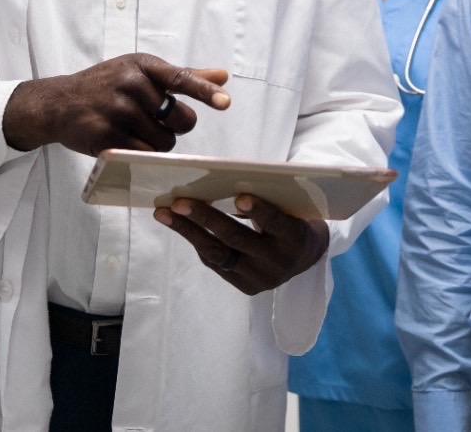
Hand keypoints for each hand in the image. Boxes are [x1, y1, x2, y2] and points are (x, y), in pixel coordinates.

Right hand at [1, 53, 229, 155]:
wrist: (58, 103)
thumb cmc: (107, 85)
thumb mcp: (140, 72)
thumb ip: (183, 76)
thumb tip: (223, 76)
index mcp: (141, 65)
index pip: (180, 78)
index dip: (204, 92)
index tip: (225, 101)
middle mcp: (129, 84)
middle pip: (180, 119)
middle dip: (177, 126)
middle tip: (157, 120)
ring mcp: (116, 110)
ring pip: (165, 141)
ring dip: (159, 143)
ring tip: (137, 130)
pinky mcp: (106, 136)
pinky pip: (144, 154)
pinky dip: (143, 154)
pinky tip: (126, 142)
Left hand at [156, 194, 328, 295]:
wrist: (306, 256)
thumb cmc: (292, 217)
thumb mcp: (289, 207)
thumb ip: (265, 198)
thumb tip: (220, 182)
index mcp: (296, 238)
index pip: (276, 223)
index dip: (259, 210)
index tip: (240, 196)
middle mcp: (278, 263)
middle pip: (238, 239)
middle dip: (205, 218)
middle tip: (179, 202)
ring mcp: (260, 279)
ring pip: (219, 254)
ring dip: (188, 231)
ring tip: (164, 214)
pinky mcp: (246, 287)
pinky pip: (216, 263)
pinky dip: (197, 242)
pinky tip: (180, 225)